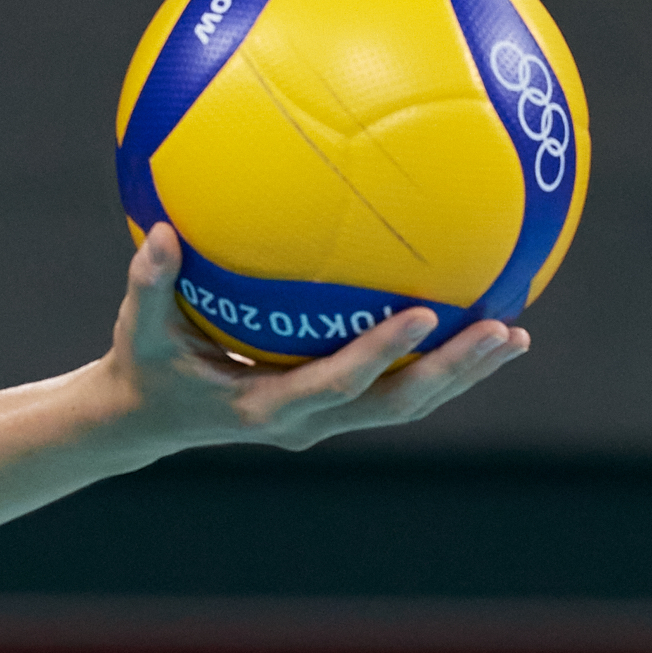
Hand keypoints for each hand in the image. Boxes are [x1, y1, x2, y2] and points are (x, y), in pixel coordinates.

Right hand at [99, 221, 528, 455]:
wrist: (148, 420)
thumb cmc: (144, 365)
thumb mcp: (138, 328)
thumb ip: (150, 282)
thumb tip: (161, 231)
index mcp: (266, 406)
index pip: (337, 383)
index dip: (381, 352)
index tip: (424, 310)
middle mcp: (307, 421)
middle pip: (397, 404)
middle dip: (452, 371)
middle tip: (503, 333)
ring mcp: (324, 418)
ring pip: (407, 402)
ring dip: (461, 373)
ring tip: (514, 337)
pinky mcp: (334, 406)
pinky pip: (395, 388)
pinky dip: (438, 363)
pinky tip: (472, 325)